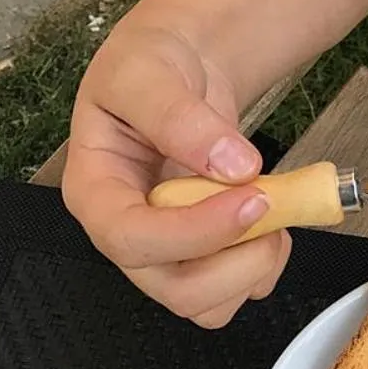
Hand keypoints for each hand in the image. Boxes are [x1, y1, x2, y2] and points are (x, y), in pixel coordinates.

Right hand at [62, 19, 290, 326]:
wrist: (180, 66)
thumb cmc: (148, 67)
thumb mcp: (148, 72)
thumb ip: (180, 117)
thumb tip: (231, 164)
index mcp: (95, 191)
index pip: (129, 239)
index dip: (193, 232)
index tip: (247, 200)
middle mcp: (127, 233)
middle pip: (174, 289)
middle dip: (234, 259)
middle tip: (270, 203)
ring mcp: (167, 251)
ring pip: (209, 303)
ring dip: (255, 265)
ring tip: (272, 206)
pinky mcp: (203, 257)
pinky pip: (238, 290)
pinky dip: (267, 264)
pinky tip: (271, 218)